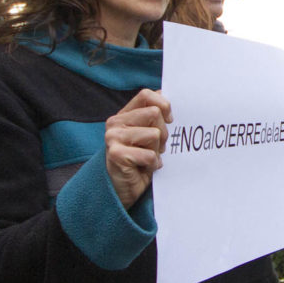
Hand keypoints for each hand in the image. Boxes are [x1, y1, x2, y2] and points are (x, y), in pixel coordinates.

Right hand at [105, 89, 171, 208]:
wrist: (123, 189)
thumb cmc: (140, 161)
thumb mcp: (149, 135)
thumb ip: (154, 116)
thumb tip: (165, 93)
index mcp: (124, 115)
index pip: (146, 95)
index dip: (163, 105)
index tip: (170, 120)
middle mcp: (115, 123)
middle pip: (154, 114)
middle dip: (163, 134)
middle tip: (156, 148)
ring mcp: (113, 137)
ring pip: (154, 134)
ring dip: (157, 150)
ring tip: (149, 159)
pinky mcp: (116, 154)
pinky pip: (149, 155)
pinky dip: (152, 164)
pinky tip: (145, 169)